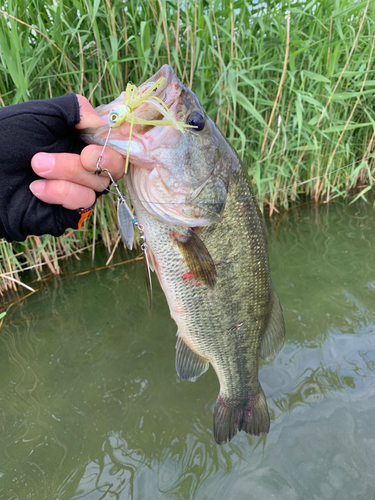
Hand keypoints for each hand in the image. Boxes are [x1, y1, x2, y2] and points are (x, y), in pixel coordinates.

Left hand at [30, 95, 124, 209]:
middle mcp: (81, 165)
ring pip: (99, 185)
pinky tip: (36, 188)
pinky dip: (61, 192)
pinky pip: (83, 202)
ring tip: (36, 167)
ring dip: (69, 173)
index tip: (101, 137)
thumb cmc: (4, 139)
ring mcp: (76, 189)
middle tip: (82, 156)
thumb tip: (102, 121)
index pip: (113, 142)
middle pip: (114, 166)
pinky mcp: (68, 212)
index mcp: (77, 139)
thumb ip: (75, 109)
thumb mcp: (40, 113)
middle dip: (99, 159)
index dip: (114, 141)